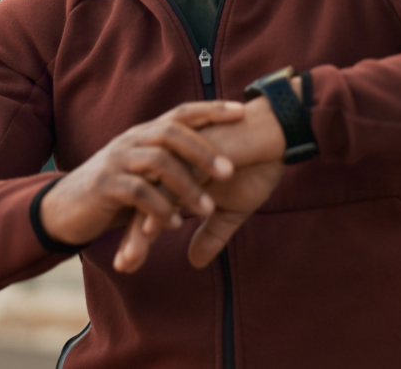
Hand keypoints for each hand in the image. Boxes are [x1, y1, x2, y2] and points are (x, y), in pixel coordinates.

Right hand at [40, 101, 244, 259]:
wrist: (66, 209)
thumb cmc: (116, 192)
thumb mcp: (146, 174)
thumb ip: (174, 166)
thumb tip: (219, 162)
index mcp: (145, 134)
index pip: (182, 113)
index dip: (212, 110)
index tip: (243, 112)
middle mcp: (131, 140)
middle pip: (171, 132)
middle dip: (203, 149)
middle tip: (231, 170)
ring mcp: (116, 161)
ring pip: (157, 162)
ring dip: (186, 186)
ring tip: (208, 209)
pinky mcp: (104, 186)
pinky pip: (136, 192)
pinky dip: (159, 208)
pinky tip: (173, 225)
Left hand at [116, 92, 290, 270]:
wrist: (278, 133)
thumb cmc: (256, 164)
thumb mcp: (232, 209)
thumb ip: (210, 234)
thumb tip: (194, 263)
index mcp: (177, 175)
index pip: (149, 209)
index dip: (137, 238)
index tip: (127, 266)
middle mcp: (172, 164)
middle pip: (141, 203)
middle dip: (130, 237)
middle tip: (122, 267)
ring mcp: (181, 156)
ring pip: (151, 196)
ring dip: (139, 230)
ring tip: (131, 259)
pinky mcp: (194, 154)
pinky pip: (171, 182)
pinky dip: (160, 206)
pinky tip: (150, 229)